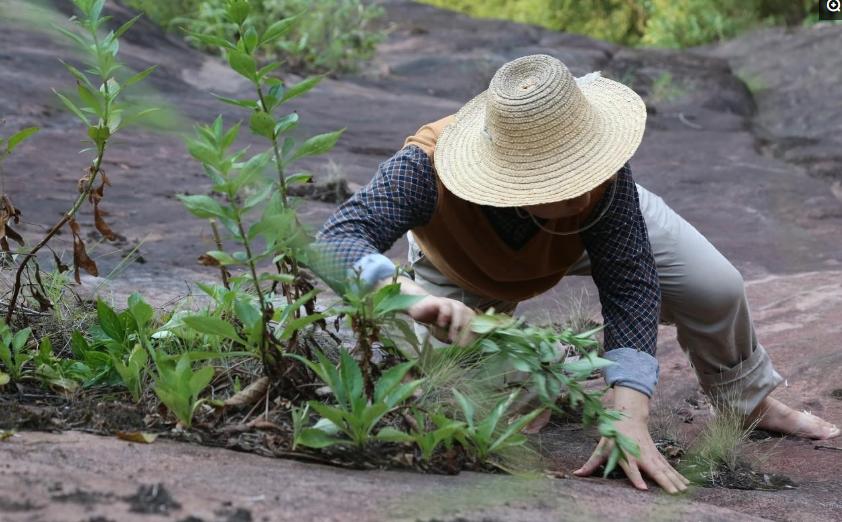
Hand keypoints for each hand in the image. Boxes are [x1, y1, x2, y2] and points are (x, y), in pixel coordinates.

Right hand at [407, 295, 476, 344]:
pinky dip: (445, 316)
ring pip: (460, 310)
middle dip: (467, 332)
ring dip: (457, 325)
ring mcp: (450, 303)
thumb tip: (463, 348)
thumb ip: (455, 338)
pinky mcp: (439, 301)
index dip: (475, 334)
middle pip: (470, 316)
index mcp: (465, 314)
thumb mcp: (446, 333)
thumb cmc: (435, 322)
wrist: (419, 308)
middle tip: (461, 345)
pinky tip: (441, 325)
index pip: (476, 323)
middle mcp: (460, 307)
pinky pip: (446, 307)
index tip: (471, 347)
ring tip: (452, 338)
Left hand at [573, 386, 688, 493]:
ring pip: (666, 469)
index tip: (643, 489)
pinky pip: (669, 467)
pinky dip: (678, 475)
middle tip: (674, 494)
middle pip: (654, 470)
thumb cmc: (613, 434)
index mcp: (627, 454)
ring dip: (675, 480)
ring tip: (683, 492)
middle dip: (665, 482)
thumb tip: (576, 474)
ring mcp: (651, 454)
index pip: (631, 468)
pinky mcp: (657, 455)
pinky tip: (686, 484)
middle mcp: (641, 455)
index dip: (636, 478)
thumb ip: (592, 463)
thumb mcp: (601, 447)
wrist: (629, 416)